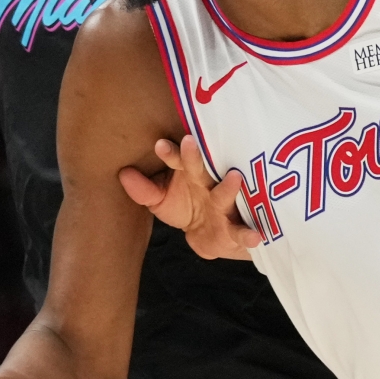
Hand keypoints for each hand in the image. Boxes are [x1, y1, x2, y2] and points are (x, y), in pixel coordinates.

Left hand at [120, 138, 260, 261]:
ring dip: (230, 187)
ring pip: (226, 194)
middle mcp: (209, 184)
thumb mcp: (160, 201)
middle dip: (196, 156)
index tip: (159, 145)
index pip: (179, 159)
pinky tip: (256, 236)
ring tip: (234, 177)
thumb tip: (124, 173)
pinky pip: (243, 231)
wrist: (209, 236)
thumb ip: (143, 189)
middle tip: (190, 142)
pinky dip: (250, 234)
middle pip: (203, 168)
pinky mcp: (235, 229)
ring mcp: (224, 205)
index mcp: (190, 173)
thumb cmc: (185, 208)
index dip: (170, 152)